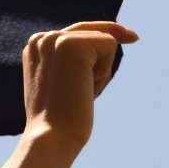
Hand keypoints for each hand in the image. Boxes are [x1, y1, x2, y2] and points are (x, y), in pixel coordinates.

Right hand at [21, 20, 137, 155]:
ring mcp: (55, 39)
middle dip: (110, 47)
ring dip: (100, 72)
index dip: (107, 32)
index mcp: (35, 47)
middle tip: (130, 44)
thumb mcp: (65, 85)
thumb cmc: (62, 119)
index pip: (78, 31)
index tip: (133, 37)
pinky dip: (104, 72)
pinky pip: (110, 46)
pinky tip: (84, 89)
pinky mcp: (71, 44)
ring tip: (78, 93)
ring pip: (104, 42)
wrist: (52, 137)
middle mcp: (42, 38)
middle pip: (94, 30)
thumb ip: (76, 64)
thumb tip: (106, 46)